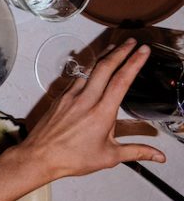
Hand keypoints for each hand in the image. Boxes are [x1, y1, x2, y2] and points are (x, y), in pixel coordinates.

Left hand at [17, 39, 165, 179]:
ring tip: (115, 49)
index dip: (134, 63)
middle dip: (120, 51)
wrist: (40, 156)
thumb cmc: (73, 159)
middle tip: (132, 41)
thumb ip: (137, 151)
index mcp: (101, 113)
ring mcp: (70, 96)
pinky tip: (94, 69)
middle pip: (105, 67)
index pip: (121, 81)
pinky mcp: (60, 98)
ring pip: (89, 71)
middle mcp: (85, 100)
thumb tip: (160, 156)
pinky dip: (88, 70)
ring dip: (104, 58)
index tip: (143, 51)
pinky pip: (77, 79)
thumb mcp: (110, 157)